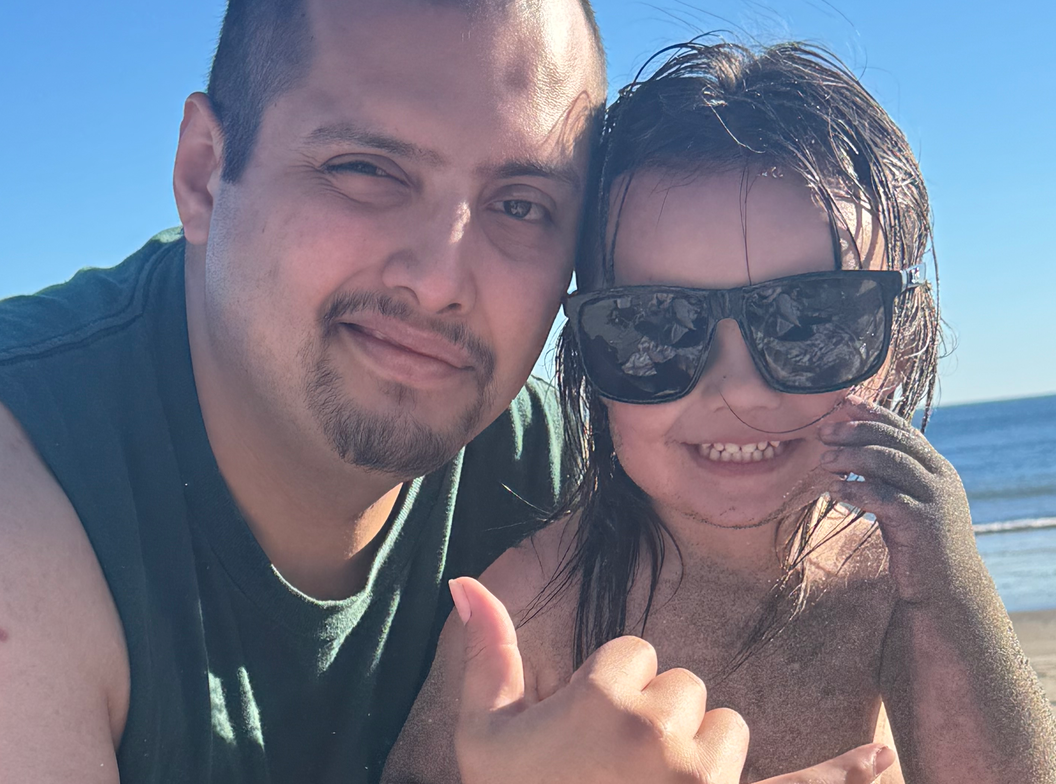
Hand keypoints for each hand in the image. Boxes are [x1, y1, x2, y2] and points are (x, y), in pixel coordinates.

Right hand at [452, 576, 895, 783]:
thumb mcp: (485, 733)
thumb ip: (486, 652)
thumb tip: (460, 579)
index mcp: (604, 699)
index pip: (632, 654)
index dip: (606, 688)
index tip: (580, 731)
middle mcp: (663, 733)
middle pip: (683, 685)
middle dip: (655, 718)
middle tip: (612, 768)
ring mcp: (705, 780)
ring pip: (724, 727)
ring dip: (698, 752)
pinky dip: (842, 777)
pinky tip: (881, 758)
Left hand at [819, 396, 982, 604]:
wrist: (948, 588)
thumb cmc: (919, 541)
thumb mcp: (909, 500)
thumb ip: (892, 476)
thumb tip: (853, 450)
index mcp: (937, 468)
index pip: (904, 430)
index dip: (875, 413)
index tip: (846, 402)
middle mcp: (940, 478)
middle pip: (894, 440)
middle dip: (856, 432)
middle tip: (824, 434)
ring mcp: (934, 499)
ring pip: (889, 462)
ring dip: (851, 458)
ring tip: (824, 461)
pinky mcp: (921, 522)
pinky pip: (883, 497)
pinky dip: (855, 490)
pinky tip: (833, 490)